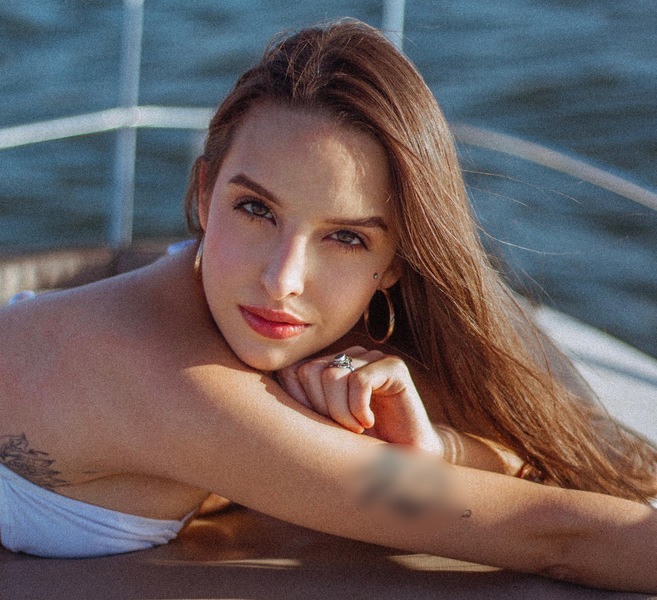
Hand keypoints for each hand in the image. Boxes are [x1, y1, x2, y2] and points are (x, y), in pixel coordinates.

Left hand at [275, 346, 444, 455]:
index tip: (319, 427)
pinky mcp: (393, 367)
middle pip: (310, 372)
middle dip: (322, 410)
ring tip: (356, 428)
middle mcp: (346, 357)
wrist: (402, 465)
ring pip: (332, 376)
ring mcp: (370, 357)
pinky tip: (369, 423)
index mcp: (324, 367)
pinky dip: (359, 409)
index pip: (291, 371)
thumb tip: (251, 398)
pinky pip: (359, 380)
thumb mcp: (317, 428)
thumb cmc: (355, 449)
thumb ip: (294, 407)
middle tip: (341, 429)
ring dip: (341, 413)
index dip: (300, 404)